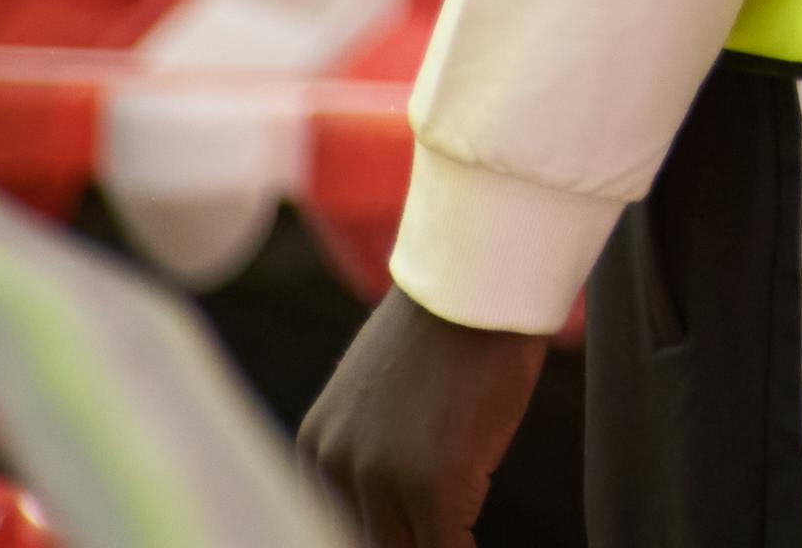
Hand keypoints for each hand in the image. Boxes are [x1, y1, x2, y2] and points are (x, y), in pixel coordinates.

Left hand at [306, 286, 555, 547]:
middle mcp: (335, 465)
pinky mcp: (434, 483)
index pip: (332, 523)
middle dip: (405, 537)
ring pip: (404, 547)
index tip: (403, 528)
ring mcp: (381, 476)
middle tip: (431, 529)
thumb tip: (394, 488)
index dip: (379, 530)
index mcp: (317, 445)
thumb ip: (373, 443)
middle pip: (369, 538)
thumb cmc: (449, 324)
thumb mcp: (384, 390)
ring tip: (455, 529)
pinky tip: (475, 541)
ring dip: (434, 541)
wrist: (484, 280)